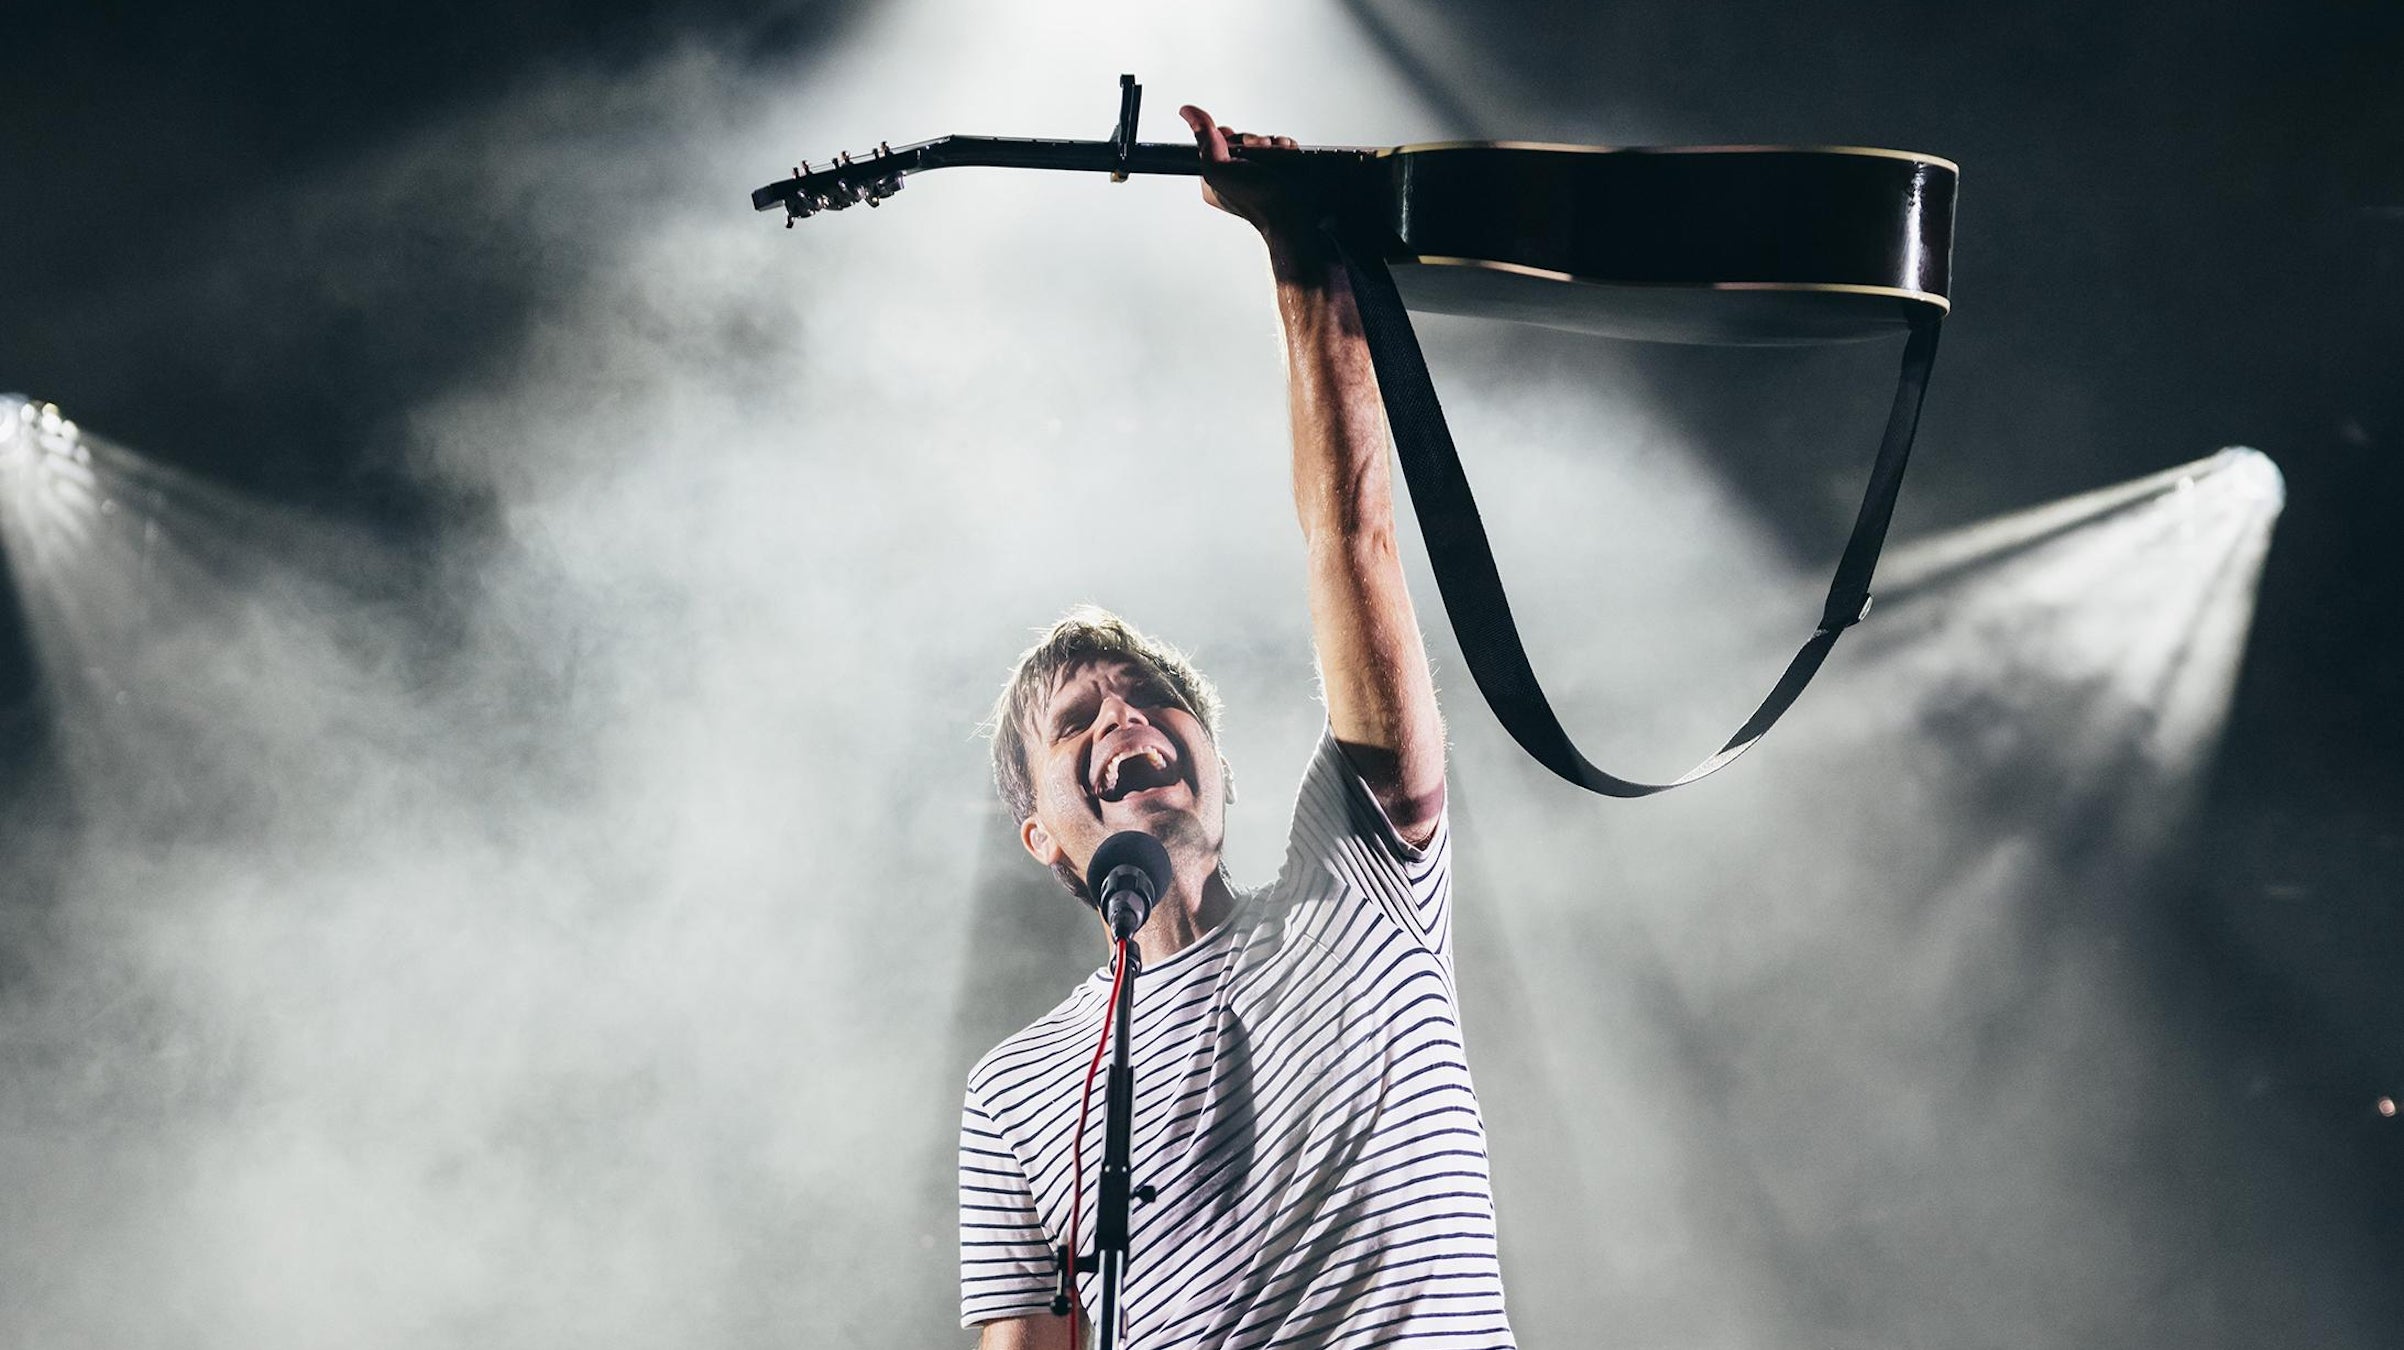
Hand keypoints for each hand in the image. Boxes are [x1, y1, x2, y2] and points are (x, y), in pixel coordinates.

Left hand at [1177, 104, 1314, 240]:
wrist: (1294, 211)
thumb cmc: (1257, 201)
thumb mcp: (1217, 169)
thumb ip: (1203, 140)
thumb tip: (1188, 112)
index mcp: (1217, 178)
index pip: (1216, 143)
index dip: (1226, 137)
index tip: (1232, 141)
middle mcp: (1237, 175)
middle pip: (1241, 139)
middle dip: (1252, 140)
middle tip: (1258, 150)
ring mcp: (1260, 171)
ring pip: (1262, 141)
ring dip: (1271, 143)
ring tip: (1277, 152)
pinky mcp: (1279, 168)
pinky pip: (1279, 146)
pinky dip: (1284, 146)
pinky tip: (1286, 153)